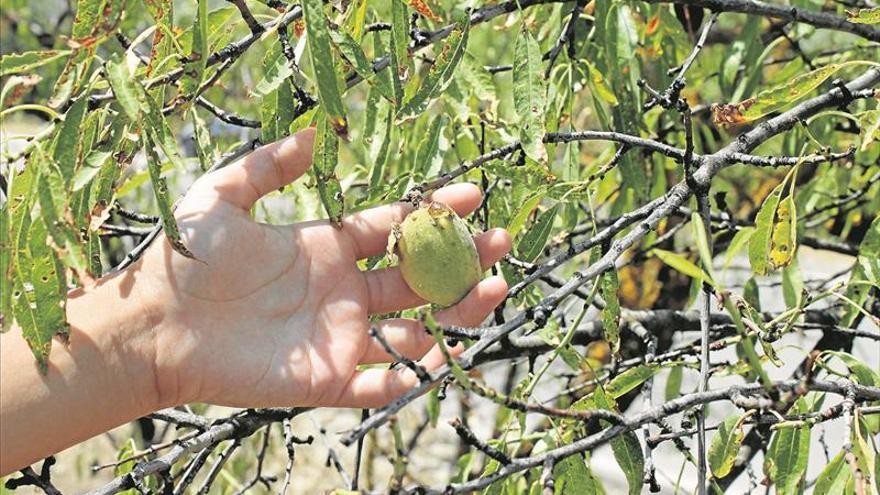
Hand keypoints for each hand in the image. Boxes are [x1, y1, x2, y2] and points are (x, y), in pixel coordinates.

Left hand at [134, 128, 511, 408]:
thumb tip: (313, 134)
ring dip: (455, 316)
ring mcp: (338, 336)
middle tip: (499, 247)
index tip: (474, 195)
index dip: (435, 213)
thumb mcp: (221, 197)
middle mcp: (343, 292)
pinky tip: (430, 359)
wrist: (153, 324)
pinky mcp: (325, 379)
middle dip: (463, 262)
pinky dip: (407, 378)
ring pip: (414, 330)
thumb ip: (267, 166)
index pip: (395, 229)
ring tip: (487, 294)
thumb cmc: (184, 259)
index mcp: (328, 248)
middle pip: (419, 278)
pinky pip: (377, 384)